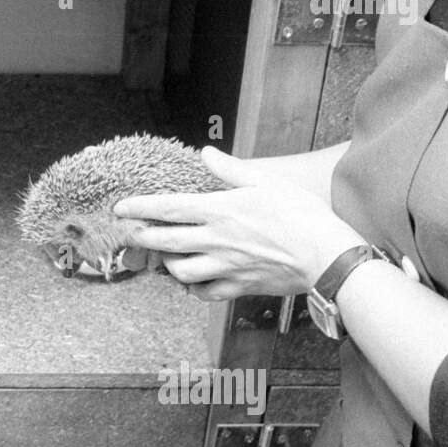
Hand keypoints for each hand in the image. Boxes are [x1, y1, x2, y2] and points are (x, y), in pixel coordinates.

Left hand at [111, 146, 367, 300]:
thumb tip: (205, 153)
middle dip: (142, 237)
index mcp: (219, 210)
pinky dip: (193, 289)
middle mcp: (215, 240)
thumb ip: (230, 169)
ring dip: (167, 264)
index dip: (139, 207)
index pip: (168, 208)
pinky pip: (204, 293)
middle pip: (165, 241)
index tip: (121, 207)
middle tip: (130, 233)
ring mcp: (225, 267)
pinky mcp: (238, 287)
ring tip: (165, 256)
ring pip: (179, 271)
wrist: (327, 256)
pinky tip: (192, 281)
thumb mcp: (265, 181)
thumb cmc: (300, 214)